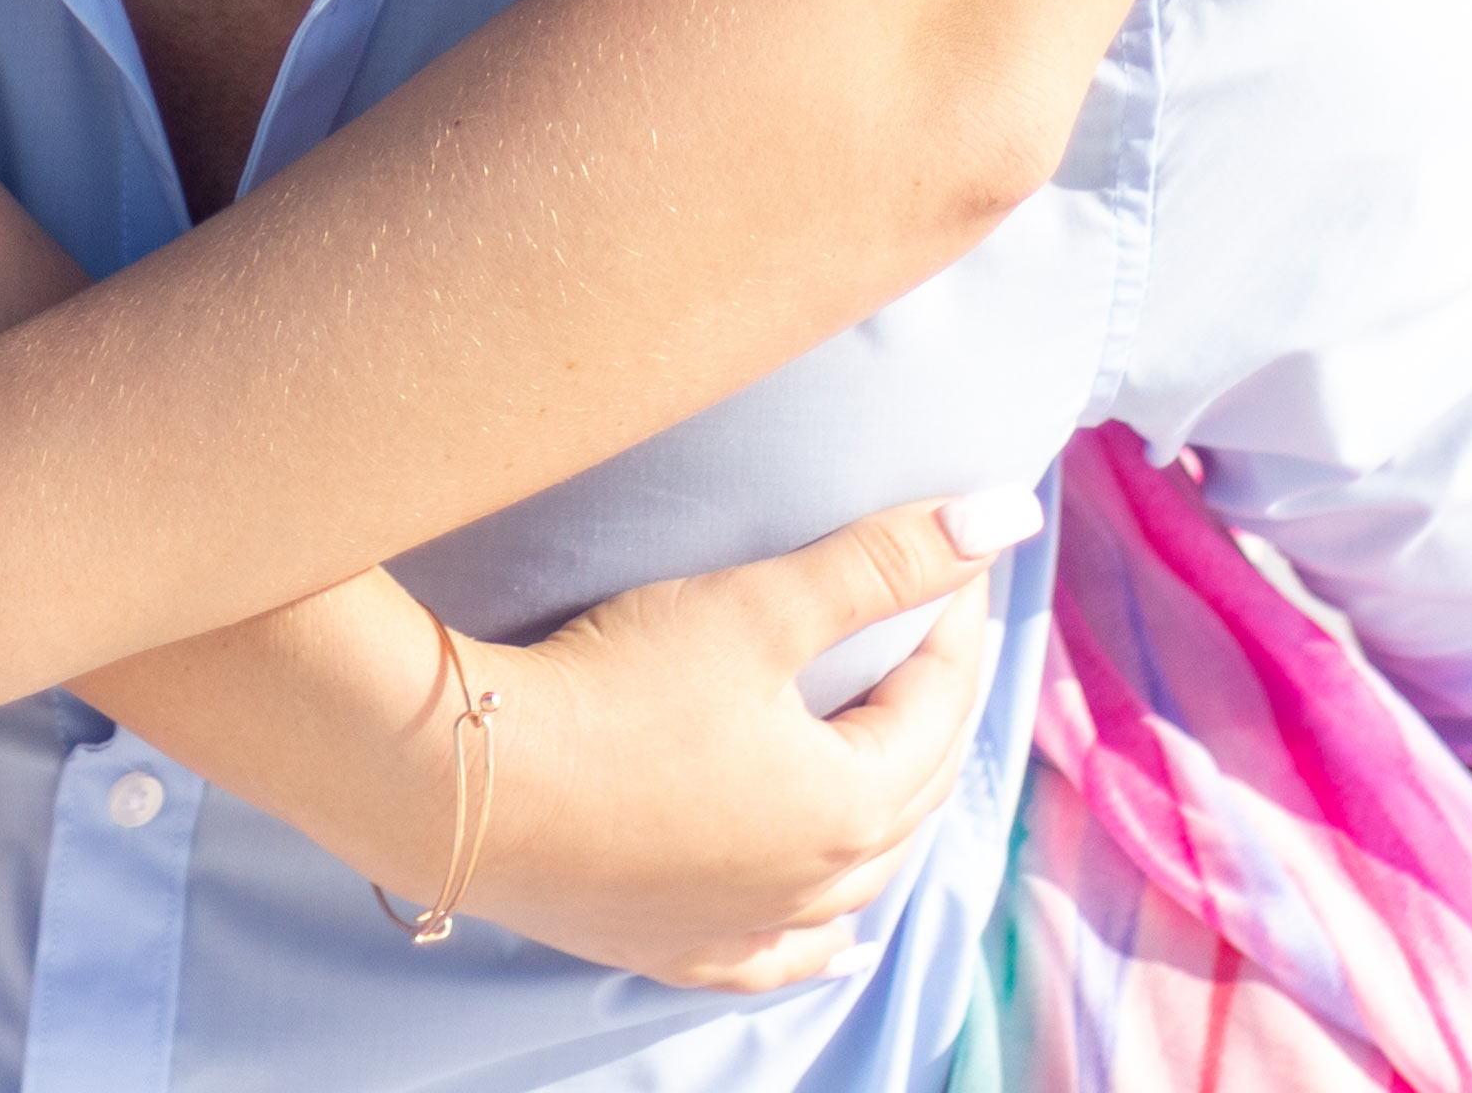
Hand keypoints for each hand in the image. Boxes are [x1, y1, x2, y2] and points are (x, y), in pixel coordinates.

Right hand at [455, 495, 1029, 992]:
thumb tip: (1005, 516)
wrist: (466, 781)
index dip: (950, 618)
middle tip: (932, 631)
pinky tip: (840, 940)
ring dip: (891, 813)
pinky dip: (820, 940)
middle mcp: (814, 884)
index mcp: (848, 805)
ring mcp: (742, 925)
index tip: (953, 556)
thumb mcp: (756, 606)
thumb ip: (881, 561)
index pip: (934, 700)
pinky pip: (777, 956)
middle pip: (910, 788)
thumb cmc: (612, 685)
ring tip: (899, 758)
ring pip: (857, 879)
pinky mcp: (672, 947)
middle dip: (932, 705)